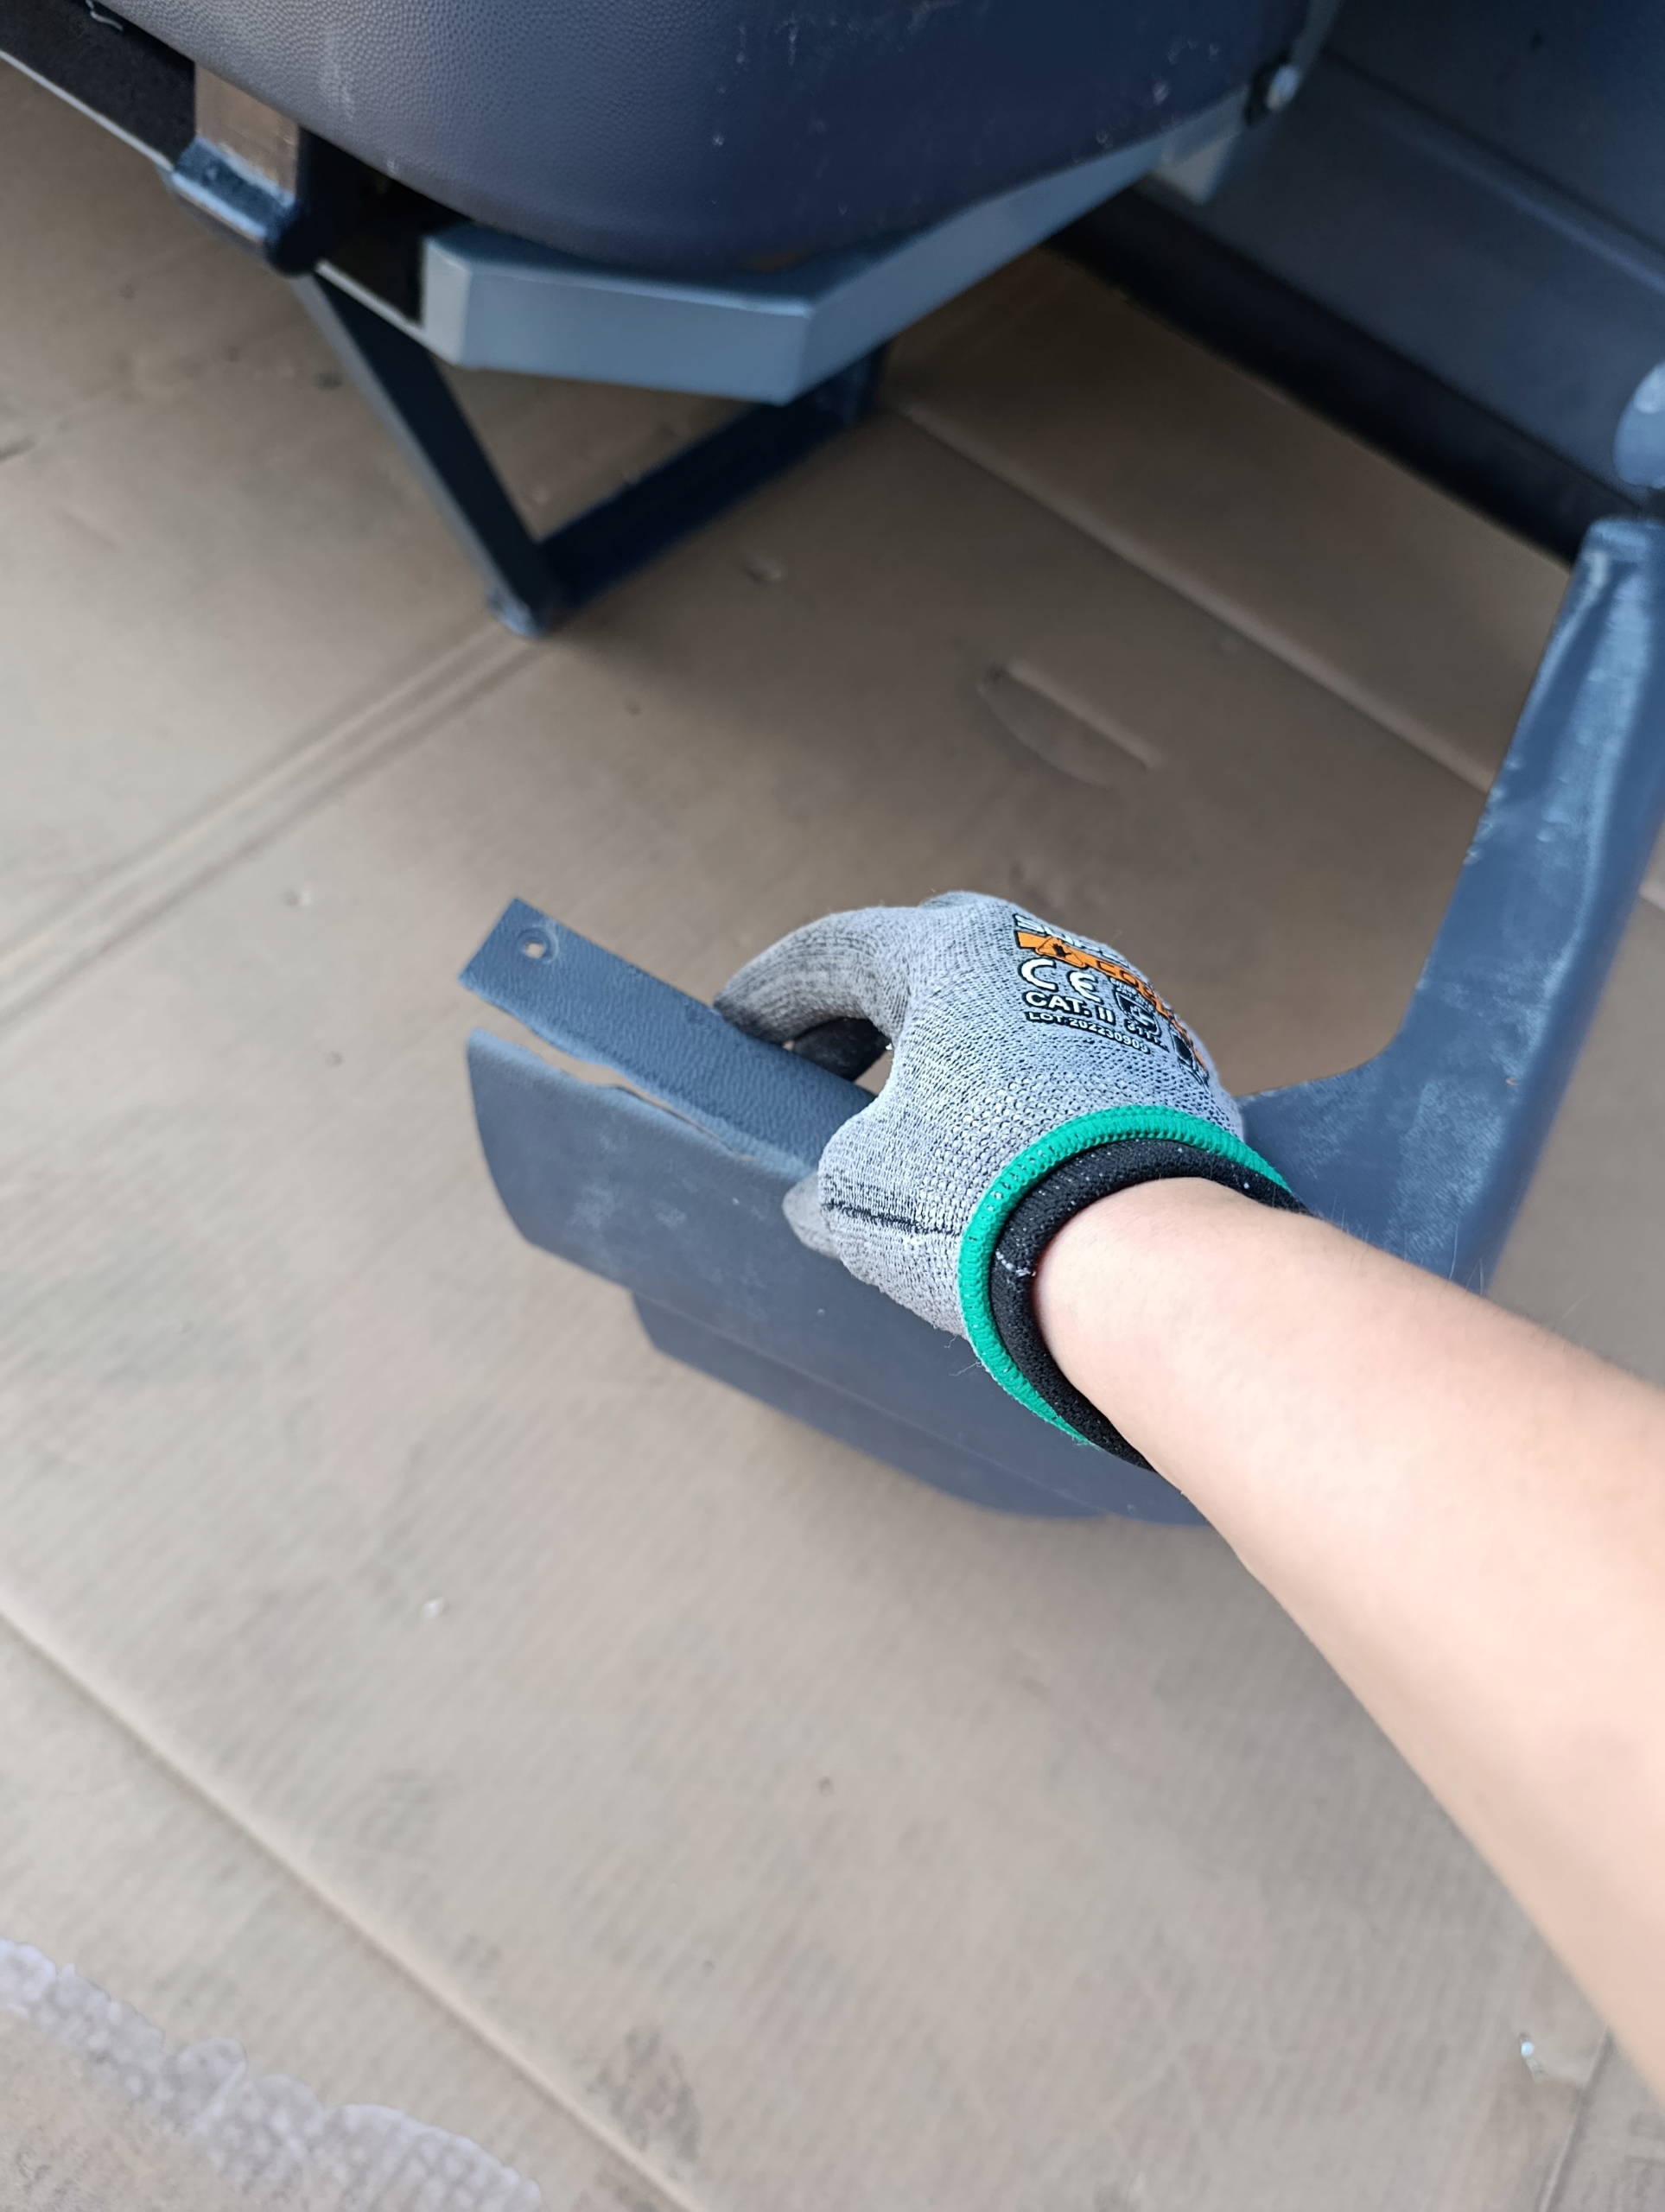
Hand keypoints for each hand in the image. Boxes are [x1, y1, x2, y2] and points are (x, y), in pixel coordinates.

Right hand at [716, 893, 1297, 1454]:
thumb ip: (823, 1173)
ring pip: (1006, 1007)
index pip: (832, 953)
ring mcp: (1114, 1001)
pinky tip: (1005, 1146)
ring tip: (918, 1119)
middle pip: (927, 959)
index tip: (737, 1028)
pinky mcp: (1167, 1062)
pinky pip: (1067, 1057)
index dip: (771, 995)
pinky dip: (1020, 1088)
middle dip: (868, 1010)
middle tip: (826, 1069)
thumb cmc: (987, 1199)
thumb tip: (819, 1193)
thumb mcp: (859, 1190)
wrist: (1145, 1260)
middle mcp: (1035, 952)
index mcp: (948, 953)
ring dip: (952, 1050)